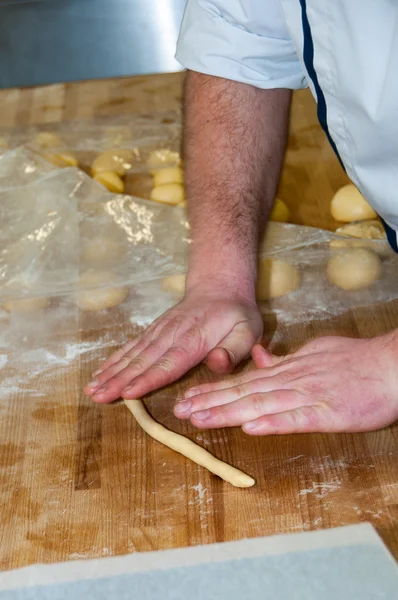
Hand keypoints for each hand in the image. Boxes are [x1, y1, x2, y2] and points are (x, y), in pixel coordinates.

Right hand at [84, 282, 262, 403]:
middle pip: (142, 361)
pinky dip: (114, 359)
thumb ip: (234, 350)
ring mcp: (159, 331)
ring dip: (110, 372)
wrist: (220, 286)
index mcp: (194, 340)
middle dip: (119, 380)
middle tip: (98, 397)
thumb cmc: (236, 315)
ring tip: (91, 389)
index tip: (128, 393)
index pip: (168, 363)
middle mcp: (171, 335)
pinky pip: (131, 346)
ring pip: (132, 354)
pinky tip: (99, 372)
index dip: (148, 379)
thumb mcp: (247, 330)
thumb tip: (216, 362)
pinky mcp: (153, 331)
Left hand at [174, 333, 397, 433]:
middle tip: (179, 411)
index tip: (189, 399)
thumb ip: (285, 359)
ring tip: (199, 419)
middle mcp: (291, 381)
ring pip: (261, 404)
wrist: (390, 366)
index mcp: (288, 370)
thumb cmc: (356, 361)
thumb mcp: (315, 352)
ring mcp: (308, 396)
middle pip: (243, 392)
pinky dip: (272, 422)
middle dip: (209, 402)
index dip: (214, 391)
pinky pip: (297, 418)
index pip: (244, 381)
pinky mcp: (328, 412)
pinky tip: (249, 428)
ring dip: (228, 412)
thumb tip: (259, 359)